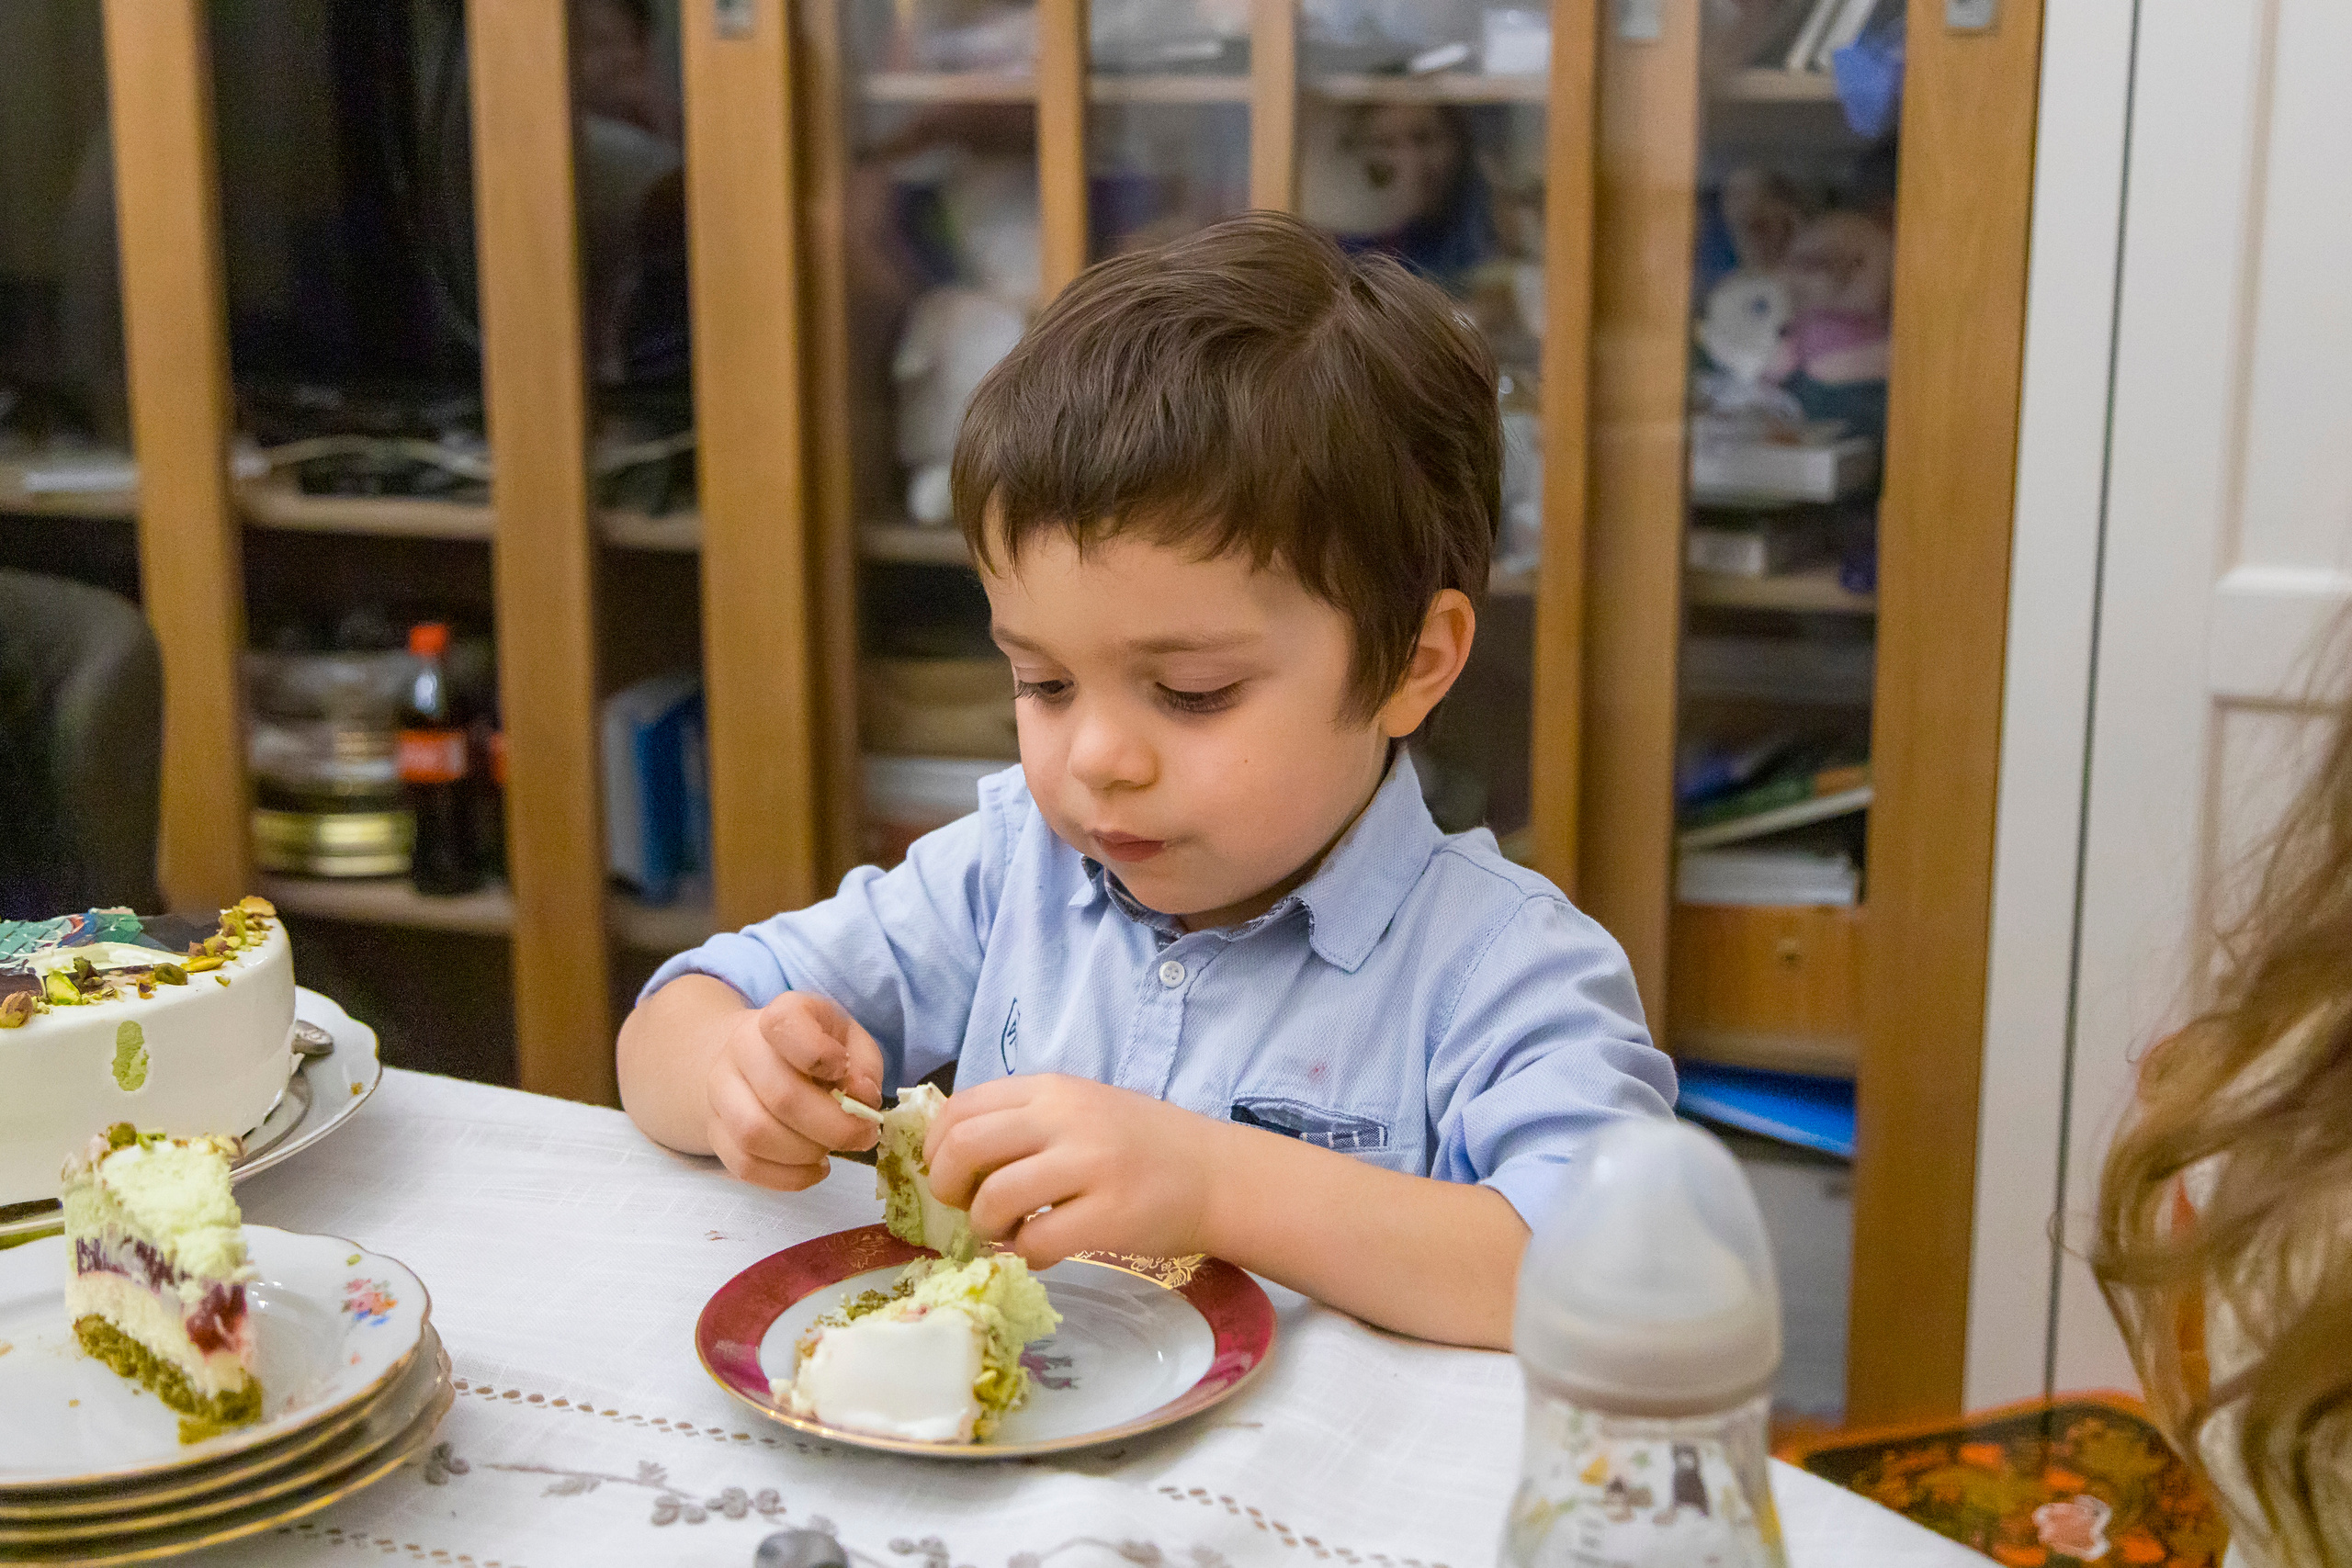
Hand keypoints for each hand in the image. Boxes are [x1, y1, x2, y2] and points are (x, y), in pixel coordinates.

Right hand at [704, 993, 884, 1191]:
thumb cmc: (814, 1050)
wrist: (753, 1059)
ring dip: (806, 1153)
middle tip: (863, 1135)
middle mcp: (740, 1049)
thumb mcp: (849, 1040)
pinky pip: (745, 1165)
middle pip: (780, 1096)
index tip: (843, 1070)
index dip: (819, 1054)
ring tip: (831, 1149)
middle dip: (833, 1127)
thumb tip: (863, 1098)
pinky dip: (788, 1177)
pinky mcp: (715, 1132)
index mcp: (780, 1017)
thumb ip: (865, 1064)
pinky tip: (814, 1167)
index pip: (784, 1025)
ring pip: (755, 1135)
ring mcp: (720, 1091)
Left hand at [923, 1075, 1225, 1267]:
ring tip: (1009, 1231)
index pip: (961, 1107)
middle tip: (966, 1208)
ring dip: (987, 1225)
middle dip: (949, 1186)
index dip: (937, 1147)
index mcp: (1052, 1089)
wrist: (1215, 1174)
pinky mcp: (1109, 1214)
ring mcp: (1090, 1164)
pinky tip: (1043, 1251)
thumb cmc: (1142, 1145)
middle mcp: (1066, 1118)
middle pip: (965, 1147)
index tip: (948, 1173)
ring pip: (994, 1197)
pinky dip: (1026, 1253)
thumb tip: (953, 1155)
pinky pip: (1036, 1240)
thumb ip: (1024, 1122)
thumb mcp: (1080, 1111)